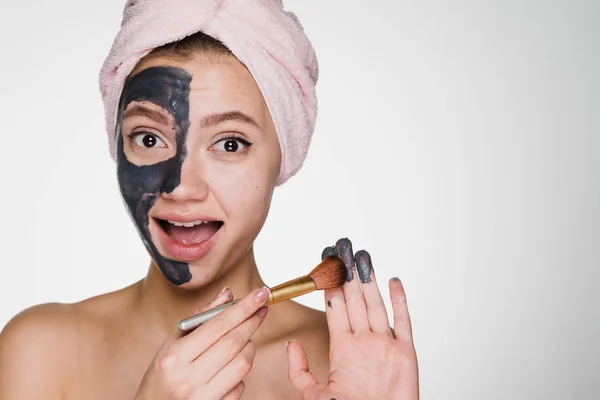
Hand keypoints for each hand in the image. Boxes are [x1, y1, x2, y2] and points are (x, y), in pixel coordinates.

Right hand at [135, 285, 269, 399]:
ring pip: (243, 364)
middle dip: (252, 322)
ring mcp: (202, 397)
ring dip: (250, 347)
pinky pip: (240, 386)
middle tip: (261, 309)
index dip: (243, 308)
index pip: (218, 325)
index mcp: (174, 356)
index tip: (260, 294)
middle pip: (234, 342)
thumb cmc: (161, 376)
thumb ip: (200, 319)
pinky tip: (232, 366)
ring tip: (245, 339)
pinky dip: (241, 373)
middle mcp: (187, 378)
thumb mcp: (171, 345)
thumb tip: (227, 294)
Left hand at [287, 238, 418, 399]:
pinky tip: (393, 282)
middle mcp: (363, 342)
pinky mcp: (405, 354)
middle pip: (354, 300)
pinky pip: (403, 323)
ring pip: (375, 304)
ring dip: (368, 279)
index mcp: (342, 350)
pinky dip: (400, 302)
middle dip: (347, 273)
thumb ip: (300, 371)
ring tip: (361, 255)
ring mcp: (384, 346)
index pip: (335, 308)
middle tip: (341, 247)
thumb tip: (291, 345)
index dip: (330, 284)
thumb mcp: (315, 395)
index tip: (324, 263)